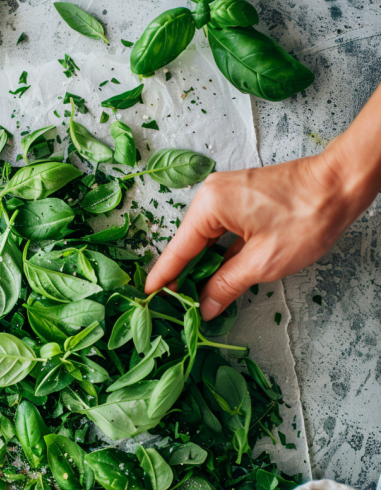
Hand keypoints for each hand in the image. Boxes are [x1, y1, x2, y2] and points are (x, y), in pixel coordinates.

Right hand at [144, 143, 376, 319]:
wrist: (341, 182)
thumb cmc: (308, 215)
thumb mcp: (263, 262)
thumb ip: (226, 285)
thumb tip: (204, 306)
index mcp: (209, 205)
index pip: (178, 250)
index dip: (164, 277)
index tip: (148, 296)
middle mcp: (212, 195)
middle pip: (189, 244)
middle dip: (184, 275)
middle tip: (175, 307)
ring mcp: (227, 194)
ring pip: (206, 239)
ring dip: (204, 266)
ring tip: (193, 297)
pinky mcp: (243, 198)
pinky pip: (221, 230)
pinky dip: (219, 253)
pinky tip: (218, 275)